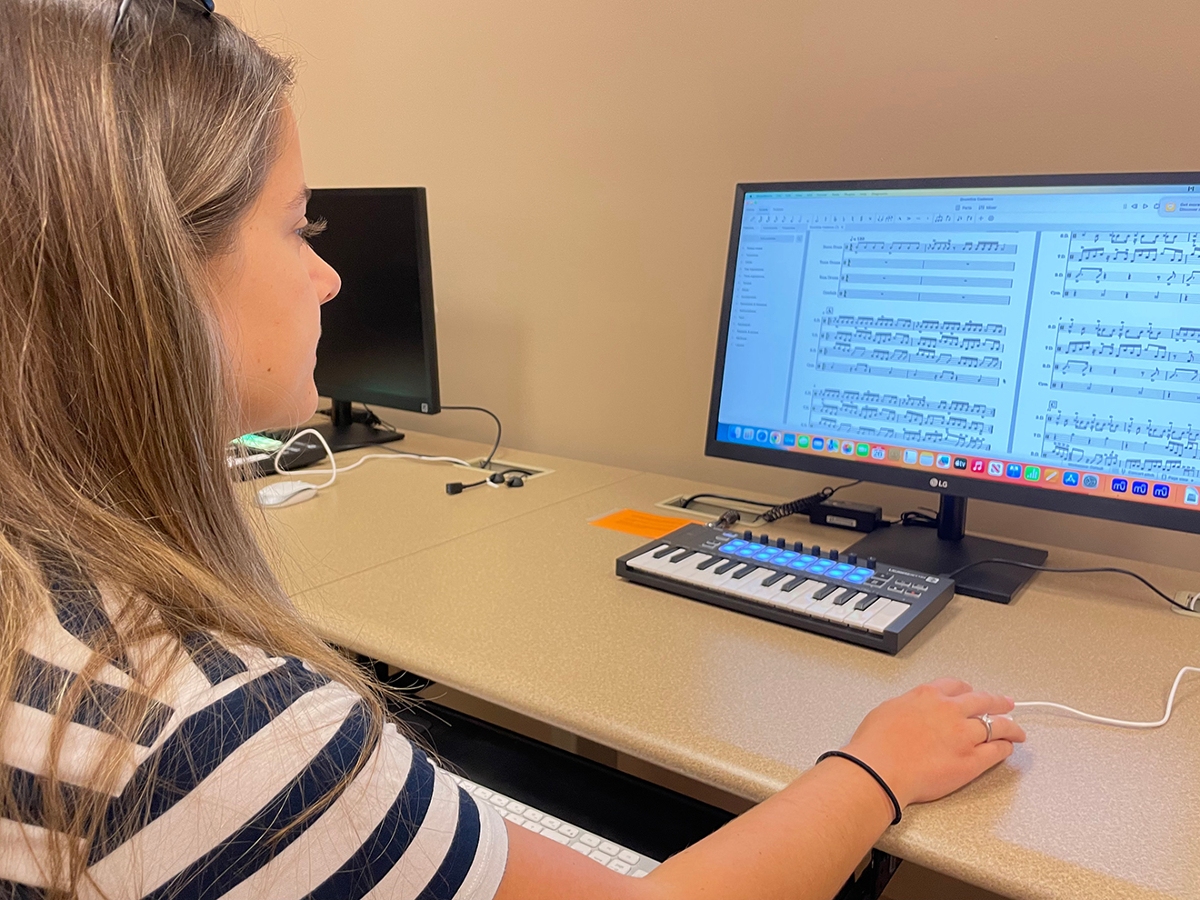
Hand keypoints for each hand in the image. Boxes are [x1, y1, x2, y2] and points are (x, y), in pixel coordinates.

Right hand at [840, 678, 1024, 808]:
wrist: (879, 770)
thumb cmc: (875, 745)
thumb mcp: (888, 710)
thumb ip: (909, 706)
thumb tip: (914, 710)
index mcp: (927, 696)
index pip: (956, 686)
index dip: (968, 690)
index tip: (972, 693)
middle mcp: (950, 711)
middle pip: (983, 700)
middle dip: (997, 702)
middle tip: (1006, 704)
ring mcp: (964, 736)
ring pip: (998, 724)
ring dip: (1010, 726)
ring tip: (1017, 729)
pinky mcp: (971, 761)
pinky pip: (997, 751)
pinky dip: (1006, 747)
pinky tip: (1009, 747)